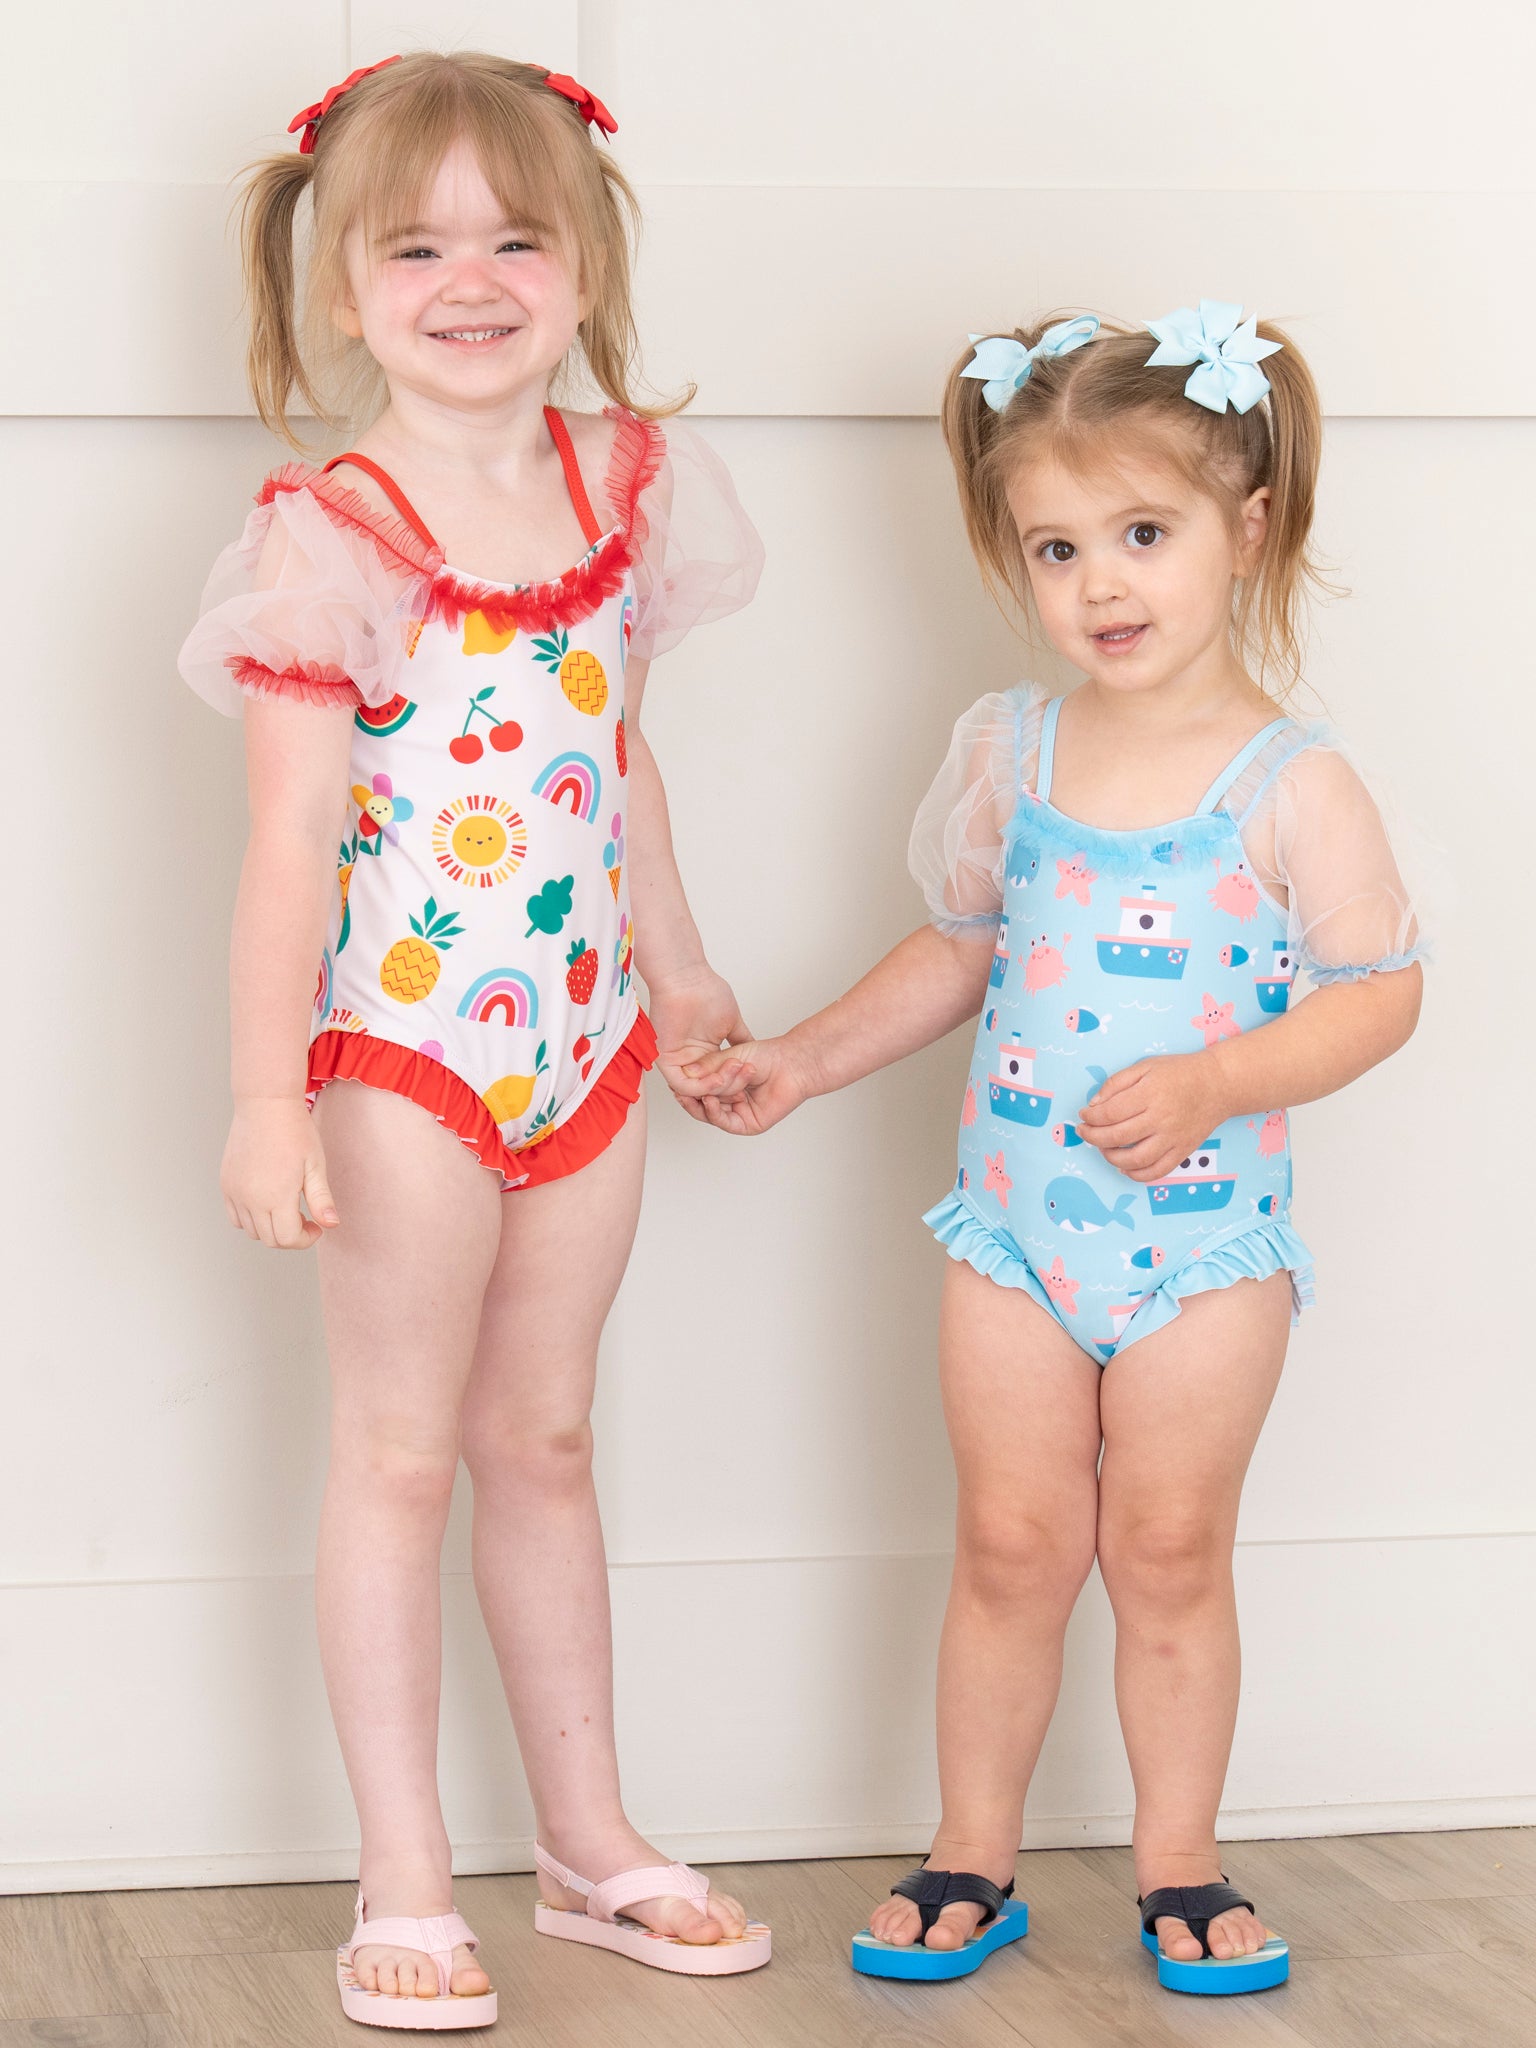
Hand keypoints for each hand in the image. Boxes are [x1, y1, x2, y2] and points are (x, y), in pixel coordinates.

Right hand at [221, 1097, 338, 1248]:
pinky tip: (266, 1201)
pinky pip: (235, 1217)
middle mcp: (251, 1199)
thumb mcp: (315, 1166)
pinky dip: (250, 1219)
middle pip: (270, 1239)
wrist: (265, 1105)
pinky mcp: (226, 1184)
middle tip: (305, 1216)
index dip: (306, 1239)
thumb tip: (331, 1225)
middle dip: (291, 1235)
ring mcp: (235, 1193)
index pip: (287, 1240)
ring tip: (286, 1206)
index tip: (317, 1226)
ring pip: (251, 1231)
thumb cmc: (295, 1132)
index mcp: (276, 1196)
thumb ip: (321, 1200)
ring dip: (271, 1228)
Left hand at [647, 963, 754, 1121]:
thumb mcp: (733, 1023)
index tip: (755, 1077)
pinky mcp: (665, 1060)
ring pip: (699, 1090)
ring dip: (721, 1087)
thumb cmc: (706, 993)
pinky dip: (703, 1087)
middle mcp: (691, 1060)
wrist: (687, 979)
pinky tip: (719, 1079)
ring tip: (737, 1074)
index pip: (723, 1079)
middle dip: (733, 1086)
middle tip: (748, 1075)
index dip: (739, 1082)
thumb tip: (757, 1053)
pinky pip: (684, 1085)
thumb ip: (743, 1040)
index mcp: (706, 1053)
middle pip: (713, 1089)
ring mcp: (678, 1061)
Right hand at [682, 1035, 812, 1136]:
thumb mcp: (728, 1058)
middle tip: (679, 1090)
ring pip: (710, 1113)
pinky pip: (725, 1122)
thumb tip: (684, 1074)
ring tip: (702, 1089)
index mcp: (723, 1085)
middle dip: (691, 1096)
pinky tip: (710, 1100)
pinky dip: (714, 1112)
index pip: (698, 1091)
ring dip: (707, 1099)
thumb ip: (707, 1068)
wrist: (790, 1062)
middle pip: (701, 1104)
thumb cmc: (765, 1056)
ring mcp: (738, 1113)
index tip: (673, 1080)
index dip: (685, 1087)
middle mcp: (729, 1100)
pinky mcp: (748, 1124)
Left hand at [1076, 1053, 1229, 1183]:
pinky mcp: (1183, 1151)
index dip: (1090, 1117)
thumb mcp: (1145, 1066)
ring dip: (1111, 1158)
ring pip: (1135, 1160)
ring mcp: (1173, 1138)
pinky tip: (1124, 1167)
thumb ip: (1116, 1083)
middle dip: (1093, 1137)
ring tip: (1103, 1149)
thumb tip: (1094, 1105)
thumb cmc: (1179, 1072)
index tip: (1083, 1115)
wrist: (1219, 1085)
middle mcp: (1161, 1118)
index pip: (1109, 1113)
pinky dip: (1137, 1175)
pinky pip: (1157, 1171)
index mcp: (1149, 1094)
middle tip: (1084, 1132)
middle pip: (1117, 1137)